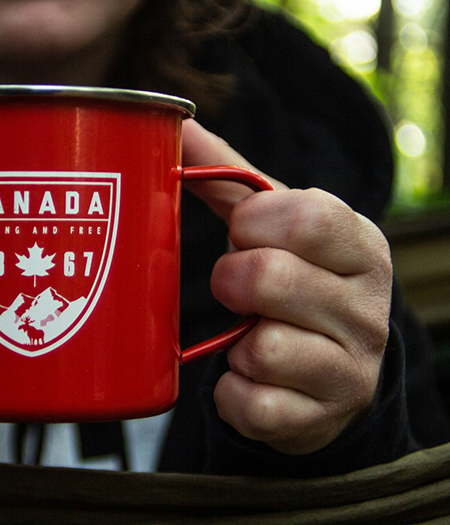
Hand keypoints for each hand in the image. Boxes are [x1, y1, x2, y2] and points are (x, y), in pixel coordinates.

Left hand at [181, 120, 391, 454]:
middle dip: (232, 281)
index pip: (308, 216)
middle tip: (233, 288)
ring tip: (248, 336)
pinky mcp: (321, 420)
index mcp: (360, 246)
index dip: (254, 223)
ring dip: (236, 343)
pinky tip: (246, 379)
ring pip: (264, 349)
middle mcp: (368, 308)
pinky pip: (254, 406)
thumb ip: (230, 176)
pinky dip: (233, 393)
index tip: (243, 232)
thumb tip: (175, 122)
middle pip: (271, 278)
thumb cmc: (293, 283)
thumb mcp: (276, 226)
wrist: (328, 376)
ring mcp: (351, 370)